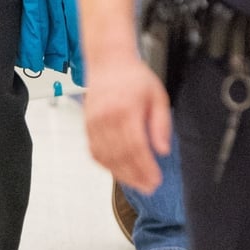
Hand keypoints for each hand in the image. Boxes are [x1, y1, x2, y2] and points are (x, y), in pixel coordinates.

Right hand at [82, 55, 171, 193]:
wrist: (108, 62)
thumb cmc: (133, 77)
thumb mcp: (158, 96)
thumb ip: (161, 124)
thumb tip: (162, 150)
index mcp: (125, 109)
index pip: (136, 147)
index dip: (146, 168)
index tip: (156, 179)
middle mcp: (106, 117)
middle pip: (120, 156)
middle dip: (136, 176)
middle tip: (149, 187)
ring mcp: (94, 122)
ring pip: (106, 157)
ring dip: (122, 174)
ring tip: (137, 183)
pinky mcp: (87, 125)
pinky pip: (95, 151)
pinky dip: (106, 165)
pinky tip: (118, 171)